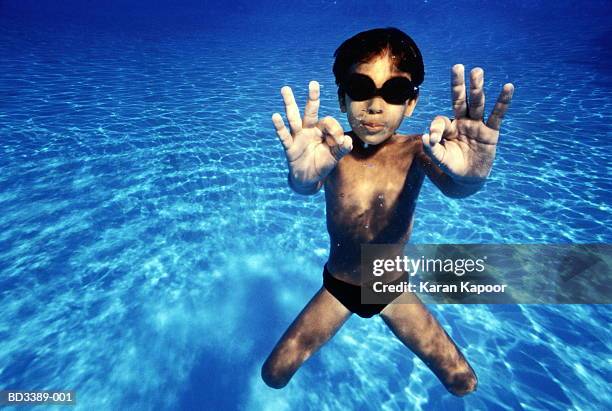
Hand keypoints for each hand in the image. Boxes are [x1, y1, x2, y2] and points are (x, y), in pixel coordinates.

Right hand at [273, 81, 352, 186]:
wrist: (309, 179)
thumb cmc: (322, 164)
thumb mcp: (335, 157)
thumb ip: (342, 148)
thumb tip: (348, 140)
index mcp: (321, 130)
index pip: (327, 122)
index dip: (334, 130)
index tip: (338, 142)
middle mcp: (309, 130)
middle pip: (310, 111)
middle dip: (312, 98)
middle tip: (313, 83)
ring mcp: (298, 137)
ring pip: (293, 118)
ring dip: (290, 104)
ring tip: (285, 89)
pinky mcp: (289, 147)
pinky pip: (284, 135)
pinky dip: (279, 126)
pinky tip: (275, 116)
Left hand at [422, 64, 513, 183]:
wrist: (467, 179)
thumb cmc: (451, 166)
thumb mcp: (439, 159)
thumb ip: (432, 149)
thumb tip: (425, 137)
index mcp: (448, 127)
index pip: (441, 120)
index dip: (436, 127)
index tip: (432, 138)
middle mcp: (462, 122)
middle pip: (460, 100)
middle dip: (458, 85)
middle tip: (457, 67)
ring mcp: (477, 125)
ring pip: (477, 104)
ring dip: (477, 88)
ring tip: (477, 71)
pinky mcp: (491, 132)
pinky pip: (497, 115)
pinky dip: (503, 101)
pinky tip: (508, 87)